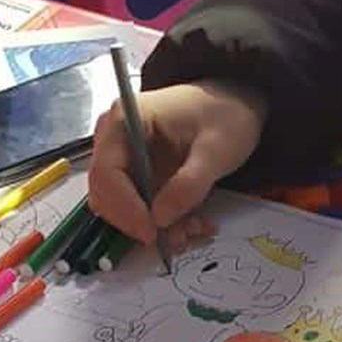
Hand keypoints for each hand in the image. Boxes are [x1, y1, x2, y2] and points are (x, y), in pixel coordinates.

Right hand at [88, 81, 267, 241]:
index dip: (124, 208)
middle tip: (176, 238)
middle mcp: (114, 139)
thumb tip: (160, 219)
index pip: (106, 172)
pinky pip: (137, 207)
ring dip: (152, 226)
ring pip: (120, 206)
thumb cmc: (226, 115)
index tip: (151, 232)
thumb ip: (189, 184)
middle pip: (105, 193)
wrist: (236, 103)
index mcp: (125, 119)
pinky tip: (190, 221)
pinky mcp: (136, 175)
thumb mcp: (216, 149)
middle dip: (138, 221)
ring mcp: (123, 158)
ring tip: (192, 228)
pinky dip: (160, 222)